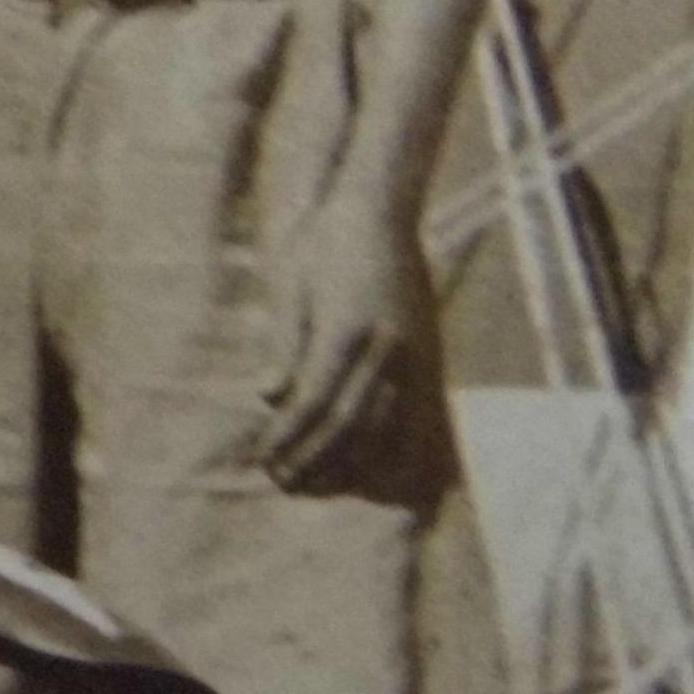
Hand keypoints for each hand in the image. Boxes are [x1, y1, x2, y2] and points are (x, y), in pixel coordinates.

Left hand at [261, 187, 417, 486]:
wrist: (379, 209)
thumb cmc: (324, 242)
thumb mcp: (291, 283)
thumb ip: (284, 340)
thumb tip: (270, 396)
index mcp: (345, 328)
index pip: (313, 402)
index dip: (288, 438)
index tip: (265, 459)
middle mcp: (385, 347)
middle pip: (349, 424)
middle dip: (315, 461)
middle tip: (285, 482)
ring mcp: (413, 354)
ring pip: (387, 428)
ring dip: (353, 464)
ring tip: (321, 485)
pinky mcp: (429, 357)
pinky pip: (419, 416)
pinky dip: (398, 449)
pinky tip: (377, 470)